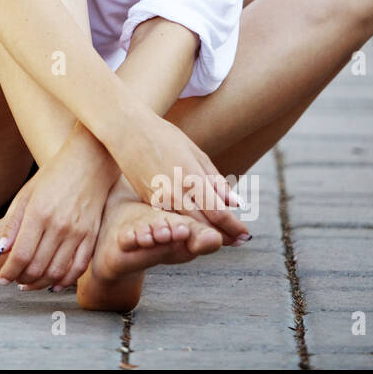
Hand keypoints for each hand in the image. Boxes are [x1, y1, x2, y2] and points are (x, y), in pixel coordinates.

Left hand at [0, 140, 116, 291]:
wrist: (89, 163)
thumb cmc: (53, 177)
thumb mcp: (26, 194)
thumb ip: (12, 225)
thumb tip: (0, 252)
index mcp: (38, 213)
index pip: (21, 255)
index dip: (9, 272)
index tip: (3, 278)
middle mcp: (59, 225)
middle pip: (38, 267)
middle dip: (22, 279)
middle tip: (15, 280)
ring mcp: (78, 232)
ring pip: (57, 271)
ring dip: (41, 283)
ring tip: (30, 283)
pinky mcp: (92, 236)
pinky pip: (79, 267)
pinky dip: (65, 281)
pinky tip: (54, 284)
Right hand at [117, 113, 249, 242]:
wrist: (127, 131)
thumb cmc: (164, 136)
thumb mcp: (196, 153)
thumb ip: (215, 181)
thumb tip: (236, 203)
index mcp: (191, 178)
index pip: (218, 213)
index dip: (234, 227)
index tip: (245, 235)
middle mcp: (176, 193)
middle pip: (204, 225)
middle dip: (224, 236)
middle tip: (239, 242)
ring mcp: (160, 199)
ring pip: (186, 226)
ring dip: (204, 233)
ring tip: (221, 237)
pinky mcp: (148, 201)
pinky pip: (170, 219)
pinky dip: (185, 225)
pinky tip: (195, 226)